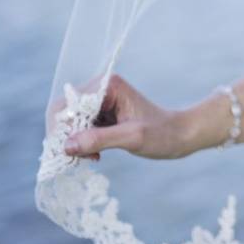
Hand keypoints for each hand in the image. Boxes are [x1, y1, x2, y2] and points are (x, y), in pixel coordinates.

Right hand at [63, 74, 194, 159]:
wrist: (180, 135)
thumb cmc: (162, 134)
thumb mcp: (132, 138)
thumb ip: (99, 139)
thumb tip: (66, 145)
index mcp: (108, 86)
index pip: (68, 105)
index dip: (63, 129)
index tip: (72, 152)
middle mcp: (101, 88)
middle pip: (64, 112)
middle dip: (67, 137)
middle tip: (83, 158)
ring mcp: (100, 101)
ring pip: (69, 122)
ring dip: (74, 142)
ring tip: (93, 157)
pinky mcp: (102, 114)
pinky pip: (79, 128)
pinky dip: (82, 143)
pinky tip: (96, 154)